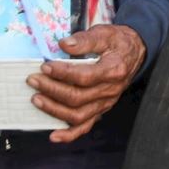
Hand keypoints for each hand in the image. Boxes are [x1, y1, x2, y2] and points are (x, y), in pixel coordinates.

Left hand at [27, 24, 145, 142]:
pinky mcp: (100, 109)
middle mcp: (111, 90)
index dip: (62, 74)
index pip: (85, 77)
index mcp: (114, 70)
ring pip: (78, 115)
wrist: (134, 53)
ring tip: (36, 98)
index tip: (45, 67)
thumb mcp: (105, 33)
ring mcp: (105, 102)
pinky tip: (54, 135)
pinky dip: (69, 134)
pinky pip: (85, 126)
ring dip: (53, 109)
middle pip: (78, 98)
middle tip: (34, 80)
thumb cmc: (118, 43)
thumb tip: (64, 45)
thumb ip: (85, 39)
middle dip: (51, 90)